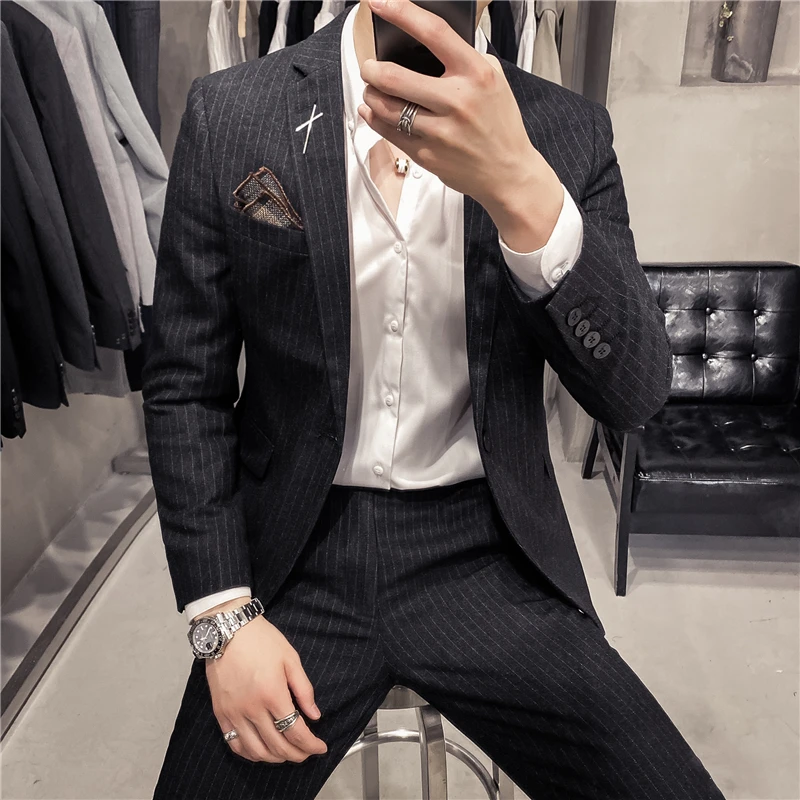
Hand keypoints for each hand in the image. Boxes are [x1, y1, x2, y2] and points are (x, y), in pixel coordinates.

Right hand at [202, 601, 327, 762]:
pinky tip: (261, 751)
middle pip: (278, 746)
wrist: (228, 630)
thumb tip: (315, 715)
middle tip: (308, 752)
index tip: (320, 747)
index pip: (295, 732)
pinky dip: (250, 754)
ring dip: (275, 758)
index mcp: (272, 694)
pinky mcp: (221, 714)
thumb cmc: (260, 640)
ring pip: (256, 751)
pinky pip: (235, 744)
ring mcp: (234, 713)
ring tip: (288, 754)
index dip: (311, 745)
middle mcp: (252, 708)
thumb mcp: (290, 658)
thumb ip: (304, 689)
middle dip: (297, 754)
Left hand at [358, 0, 562, 249]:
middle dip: (372, 69)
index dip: (401, 13)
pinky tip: (372, 110)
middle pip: (395, 77)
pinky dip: (374, 118)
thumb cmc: (500, 124)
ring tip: (371, 89)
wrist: (508, 172)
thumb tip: (425, 40)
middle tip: (368, 66)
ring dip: (371, 95)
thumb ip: (464, 59)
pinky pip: (389, 133)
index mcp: (476, 74)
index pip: (433, 33)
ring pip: (386, 107)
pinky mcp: (428, 155)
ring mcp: (441, 131)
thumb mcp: (494, 80)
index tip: (378, 2)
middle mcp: (457, 101)